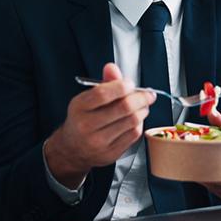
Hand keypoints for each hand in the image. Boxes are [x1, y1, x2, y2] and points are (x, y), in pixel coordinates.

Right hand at [44, 63, 155, 188]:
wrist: (72, 149)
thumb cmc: (82, 119)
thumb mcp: (86, 99)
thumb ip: (103, 83)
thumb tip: (112, 68)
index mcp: (79, 108)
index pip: (103, 94)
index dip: (121, 86)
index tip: (130, 83)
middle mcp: (86, 126)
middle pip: (123, 108)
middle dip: (141, 97)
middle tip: (148, 94)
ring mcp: (99, 142)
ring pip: (132, 121)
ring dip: (143, 110)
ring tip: (143, 105)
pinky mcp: (111, 153)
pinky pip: (133, 134)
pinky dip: (139, 123)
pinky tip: (136, 119)